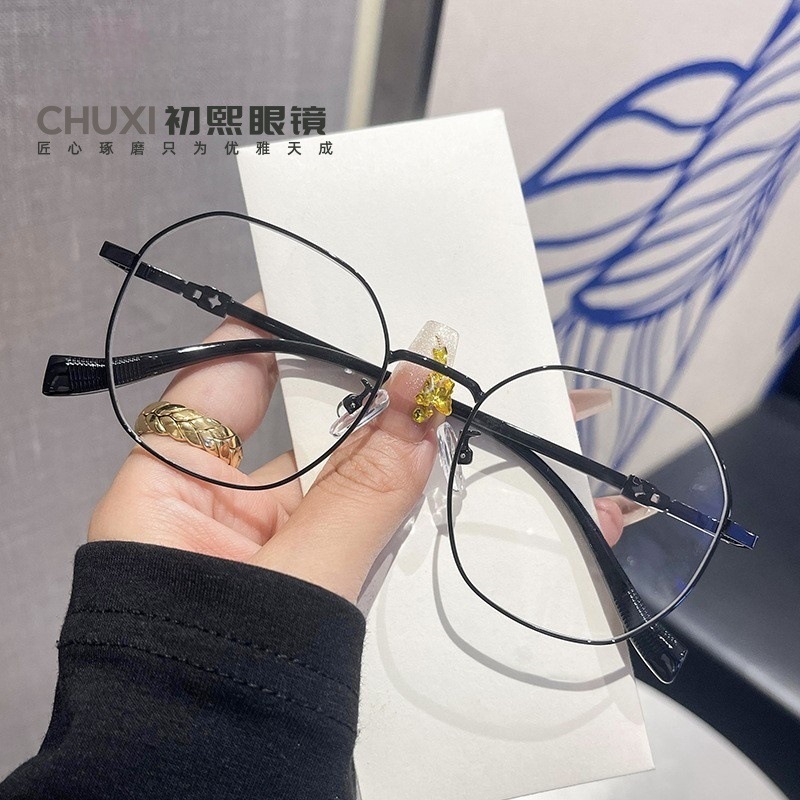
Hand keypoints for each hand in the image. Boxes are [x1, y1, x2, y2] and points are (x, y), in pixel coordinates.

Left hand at [90, 296, 439, 603]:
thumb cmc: (224, 677)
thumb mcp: (298, 582)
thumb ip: (363, 494)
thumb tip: (421, 402)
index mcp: (163, 497)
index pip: (211, 387)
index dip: (265, 339)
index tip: (325, 299)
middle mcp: (204, 511)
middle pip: (281, 430)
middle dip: (347, 399)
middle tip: (410, 357)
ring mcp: (252, 547)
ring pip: (320, 480)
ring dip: (377, 458)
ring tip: (434, 406)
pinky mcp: (292, 577)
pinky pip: (338, 521)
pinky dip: (379, 504)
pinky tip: (423, 466)